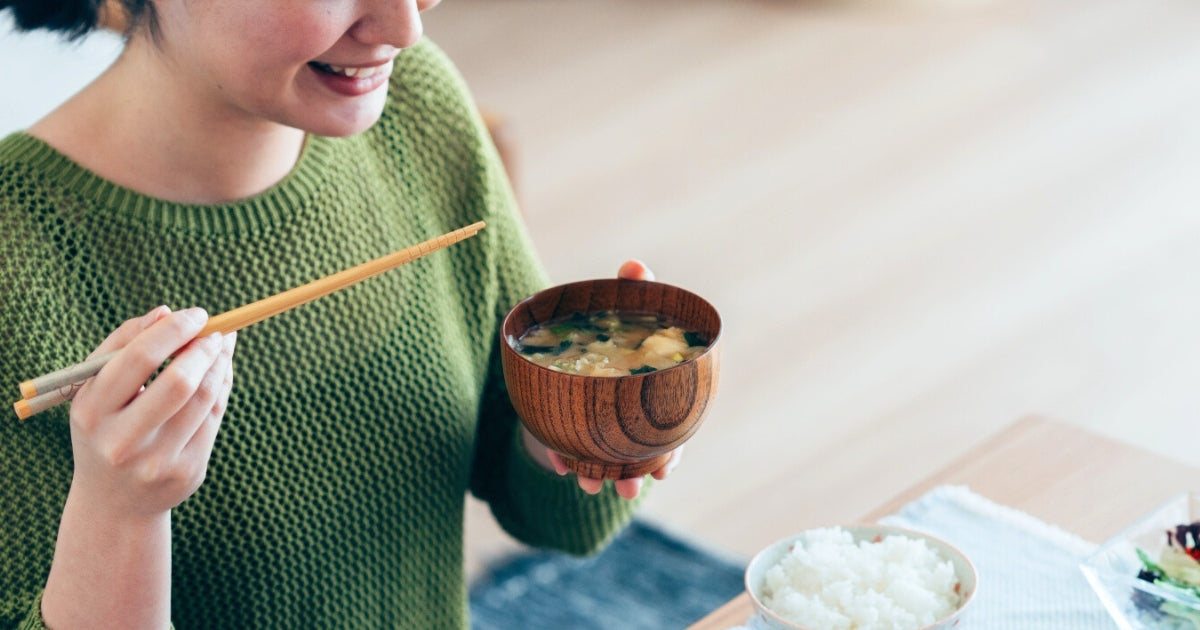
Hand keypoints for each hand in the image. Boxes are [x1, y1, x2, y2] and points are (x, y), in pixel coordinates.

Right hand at [67, 306, 236, 520]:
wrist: (114, 503)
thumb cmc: (106, 428)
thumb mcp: (98, 391)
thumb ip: (124, 345)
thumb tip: (166, 312)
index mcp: (93, 412)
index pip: (138, 359)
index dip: (174, 331)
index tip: (197, 314)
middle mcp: (123, 441)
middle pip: (179, 382)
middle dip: (204, 349)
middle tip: (216, 332)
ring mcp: (158, 461)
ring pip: (204, 399)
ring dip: (220, 364)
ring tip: (221, 346)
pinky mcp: (188, 472)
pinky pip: (215, 418)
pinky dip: (222, 387)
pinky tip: (221, 372)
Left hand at [540, 259, 684, 499]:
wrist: (571, 336)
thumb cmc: (611, 321)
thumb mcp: (622, 304)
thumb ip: (632, 288)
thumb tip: (633, 265)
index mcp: (654, 396)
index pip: (671, 432)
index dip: (670, 453)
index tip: (666, 470)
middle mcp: (631, 417)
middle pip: (639, 454)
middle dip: (634, 476)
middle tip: (626, 490)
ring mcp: (601, 424)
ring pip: (605, 459)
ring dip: (598, 476)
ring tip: (589, 487)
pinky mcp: (572, 426)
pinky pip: (570, 450)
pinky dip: (564, 459)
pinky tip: (560, 465)